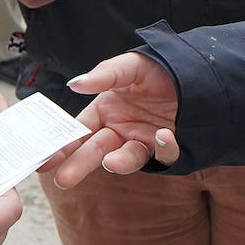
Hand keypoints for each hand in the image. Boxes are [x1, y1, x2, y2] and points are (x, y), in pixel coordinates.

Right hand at [53, 52, 181, 184]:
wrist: (199, 75)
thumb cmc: (160, 69)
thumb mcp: (132, 65)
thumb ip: (105, 75)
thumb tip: (75, 83)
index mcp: (106, 109)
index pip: (79, 131)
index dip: (62, 144)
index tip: (45, 160)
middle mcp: (121, 128)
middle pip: (95, 150)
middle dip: (78, 165)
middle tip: (63, 179)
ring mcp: (143, 140)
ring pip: (127, 158)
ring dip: (119, 162)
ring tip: (112, 162)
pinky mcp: (167, 148)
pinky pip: (164, 154)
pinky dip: (165, 148)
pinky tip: (165, 135)